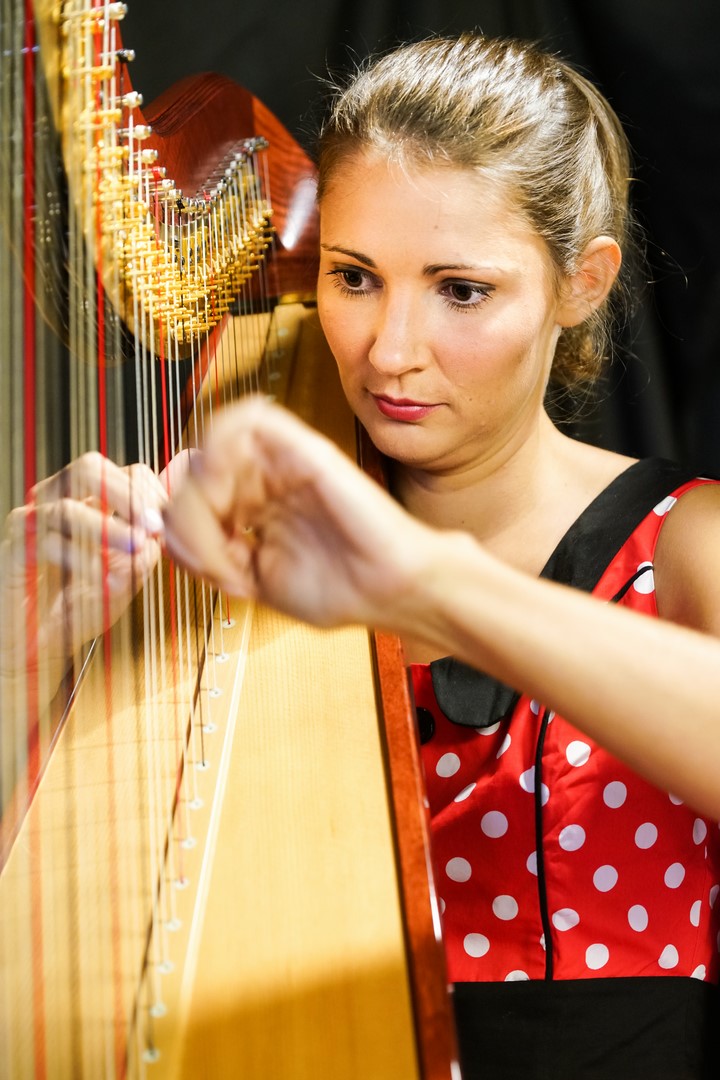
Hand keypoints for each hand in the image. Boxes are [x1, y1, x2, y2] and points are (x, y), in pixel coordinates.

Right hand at [0, 453, 168, 696]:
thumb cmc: (84, 603)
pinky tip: (104, 578)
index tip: (170, 525)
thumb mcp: (129, 577)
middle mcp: (59, 499)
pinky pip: (46, 543)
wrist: (39, 642)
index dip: (154, 495)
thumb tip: (155, 534)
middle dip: (128, 495)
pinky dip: (81, 560)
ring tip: (135, 549)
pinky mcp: (15, 549)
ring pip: (67, 507)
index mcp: (93, 499)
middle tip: (152, 526)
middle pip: (89, 468)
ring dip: (108, 528)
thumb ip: (146, 552)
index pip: (128, 473)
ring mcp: (33, 521)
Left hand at [163, 398, 436, 629]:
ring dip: (203, 488)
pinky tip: (231, 495)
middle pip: (194, 470)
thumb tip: (167, 530)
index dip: (181, 527)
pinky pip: (249, 420)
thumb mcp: (255, 581)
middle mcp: (266, 479)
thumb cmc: (342, 589)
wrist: (392, 590)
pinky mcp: (302, 448)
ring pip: (212, 444)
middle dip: (188, 517)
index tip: (205, 567)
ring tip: (224, 526)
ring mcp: (283, 461)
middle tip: (215, 557)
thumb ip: (210, 554)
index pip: (192, 496)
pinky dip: (224, 448)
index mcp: (257, 508)